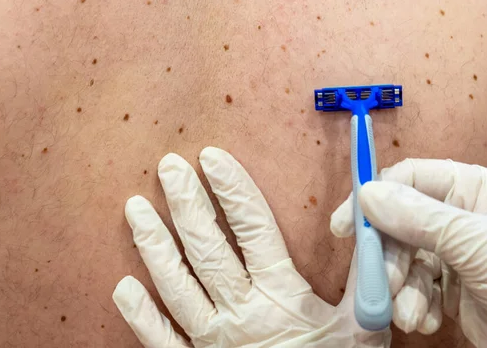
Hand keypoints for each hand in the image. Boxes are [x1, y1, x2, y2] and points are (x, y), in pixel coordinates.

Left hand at [112, 147, 391, 347]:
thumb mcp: (361, 326)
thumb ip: (360, 276)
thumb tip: (364, 227)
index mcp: (280, 296)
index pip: (253, 228)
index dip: (232, 189)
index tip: (212, 157)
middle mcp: (240, 313)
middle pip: (207, 248)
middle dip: (186, 203)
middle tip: (168, 167)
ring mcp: (212, 342)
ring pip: (175, 285)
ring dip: (153, 244)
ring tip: (135, 207)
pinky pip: (160, 341)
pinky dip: (140, 316)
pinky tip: (123, 287)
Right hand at [332, 159, 486, 346]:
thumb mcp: (479, 245)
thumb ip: (421, 218)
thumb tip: (367, 193)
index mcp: (470, 188)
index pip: (409, 178)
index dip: (374, 197)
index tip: (346, 227)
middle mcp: (456, 215)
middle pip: (398, 223)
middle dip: (389, 258)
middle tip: (382, 285)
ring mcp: (450, 252)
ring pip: (402, 260)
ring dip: (401, 290)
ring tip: (410, 315)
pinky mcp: (446, 287)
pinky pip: (413, 288)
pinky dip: (414, 306)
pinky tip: (427, 322)